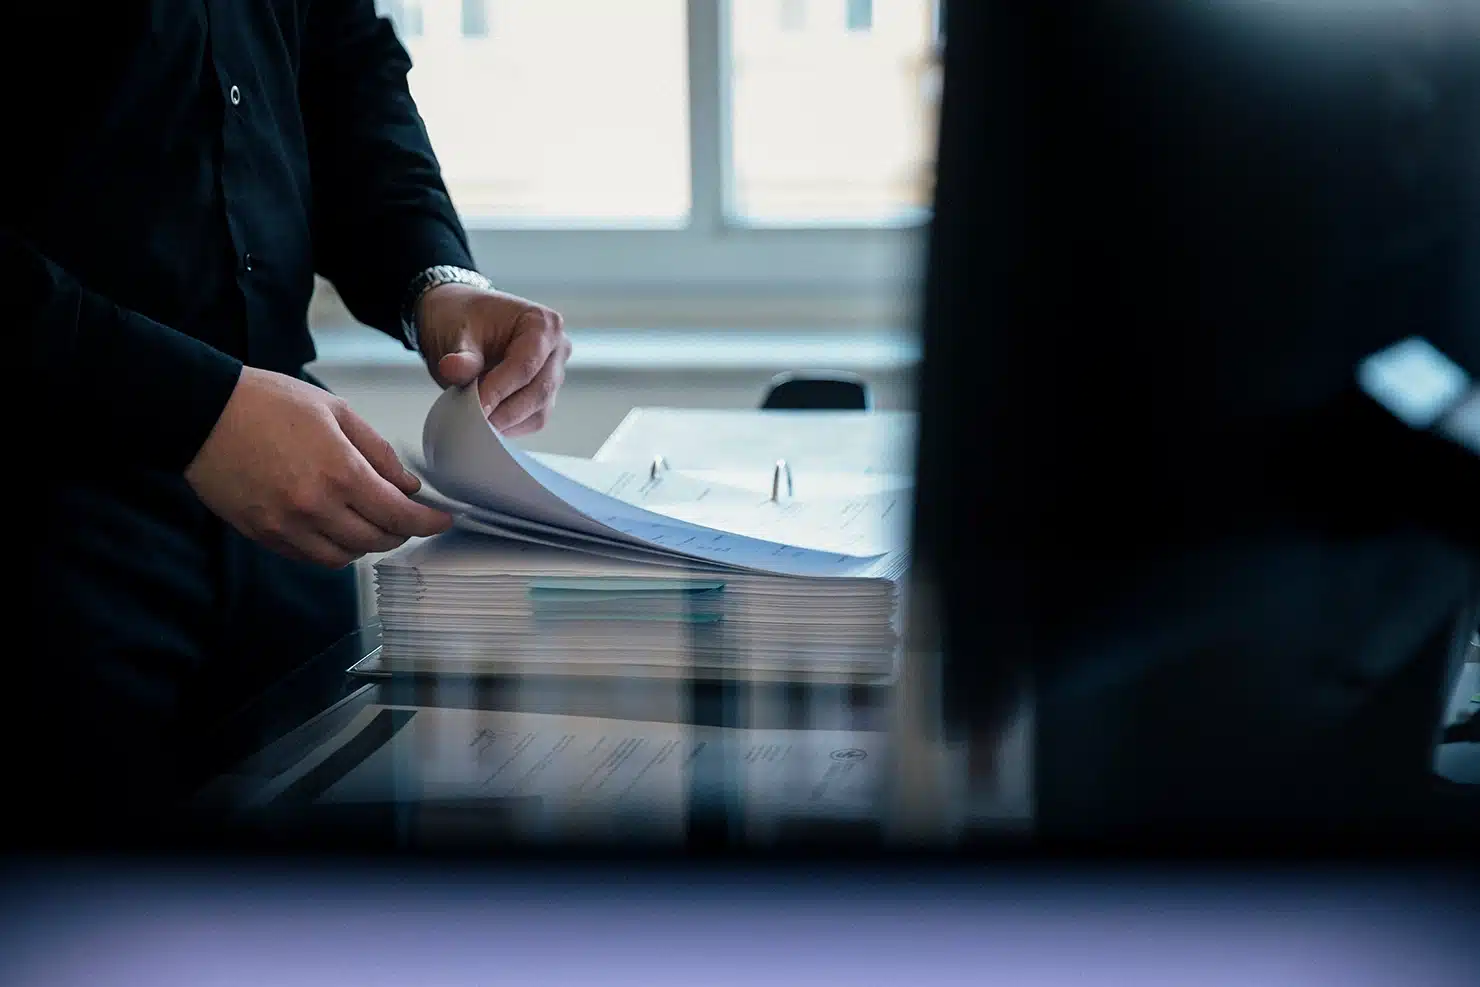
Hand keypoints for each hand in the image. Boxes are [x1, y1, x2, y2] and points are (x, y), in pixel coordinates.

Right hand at [185, 367, 452, 567]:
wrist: (202, 412)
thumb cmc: (268, 403)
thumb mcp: (336, 412)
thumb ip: (377, 452)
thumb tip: (407, 485)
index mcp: (341, 472)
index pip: (399, 515)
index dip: (427, 522)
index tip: (441, 521)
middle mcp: (316, 506)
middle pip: (376, 540)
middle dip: (400, 532)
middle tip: (406, 518)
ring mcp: (287, 525)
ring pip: (345, 556)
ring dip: (365, 544)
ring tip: (370, 522)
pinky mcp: (263, 534)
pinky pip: (310, 556)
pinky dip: (331, 548)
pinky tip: (335, 527)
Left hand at [416, 283, 570, 436]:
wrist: (460, 323)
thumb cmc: (464, 319)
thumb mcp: (457, 331)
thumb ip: (461, 355)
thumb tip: (453, 370)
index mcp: (542, 323)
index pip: (526, 364)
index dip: (501, 389)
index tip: (476, 407)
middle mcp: (557, 349)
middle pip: (539, 390)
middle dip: (505, 411)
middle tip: (474, 422)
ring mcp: (554, 373)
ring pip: (539, 410)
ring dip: (507, 421)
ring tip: (476, 420)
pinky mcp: (545, 395)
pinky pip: (533, 420)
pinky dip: (509, 425)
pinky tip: (486, 422)